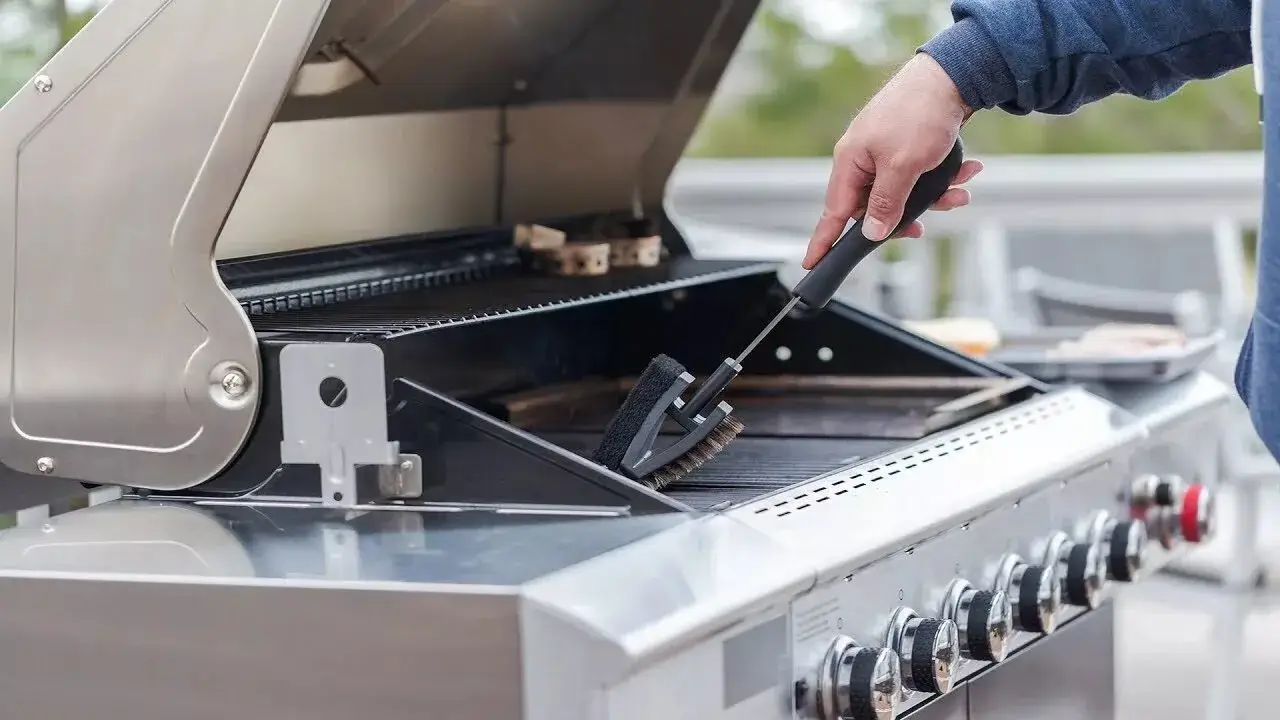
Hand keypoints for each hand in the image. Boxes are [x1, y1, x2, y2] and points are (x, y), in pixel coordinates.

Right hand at [803, 53, 982, 268]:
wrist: (952, 75)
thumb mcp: (902, 166)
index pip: (834, 212)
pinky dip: (941, 179)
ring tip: (959, 191)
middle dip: (906, 216)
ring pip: (903, 193)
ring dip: (933, 197)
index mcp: (851, 162)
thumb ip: (885, 203)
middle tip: (922, 227)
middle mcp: (863, 159)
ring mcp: (884, 152)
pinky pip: (918, 176)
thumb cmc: (919, 113)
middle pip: (874, 207)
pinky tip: (965, 171)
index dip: (823, 241)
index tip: (812, 263)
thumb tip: (871, 232)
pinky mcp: (906, 146)